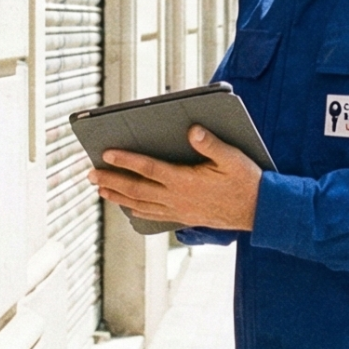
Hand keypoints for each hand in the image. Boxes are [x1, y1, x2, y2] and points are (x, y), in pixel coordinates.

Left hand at [89, 126, 261, 231]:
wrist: (259, 211)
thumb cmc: (246, 181)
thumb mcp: (233, 158)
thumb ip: (211, 144)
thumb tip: (192, 130)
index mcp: (186, 181)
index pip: (149, 169)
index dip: (126, 161)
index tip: (106, 154)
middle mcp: (178, 198)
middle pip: (137, 189)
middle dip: (111, 181)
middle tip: (90, 174)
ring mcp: (179, 210)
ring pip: (140, 205)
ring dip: (118, 196)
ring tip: (100, 190)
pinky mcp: (184, 218)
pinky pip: (153, 215)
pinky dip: (136, 210)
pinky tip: (128, 207)